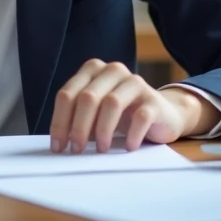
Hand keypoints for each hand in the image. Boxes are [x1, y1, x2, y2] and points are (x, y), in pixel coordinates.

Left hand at [49, 59, 211, 153]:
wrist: (162, 114)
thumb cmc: (122, 115)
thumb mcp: (95, 114)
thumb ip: (78, 119)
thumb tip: (60, 143)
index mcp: (93, 70)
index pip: (67, 94)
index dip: (59, 122)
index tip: (58, 146)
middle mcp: (112, 71)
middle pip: (87, 98)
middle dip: (78, 127)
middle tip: (77, 150)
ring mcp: (135, 82)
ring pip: (111, 103)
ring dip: (102, 130)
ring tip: (101, 150)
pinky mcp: (154, 99)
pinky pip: (140, 116)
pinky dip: (131, 135)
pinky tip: (127, 147)